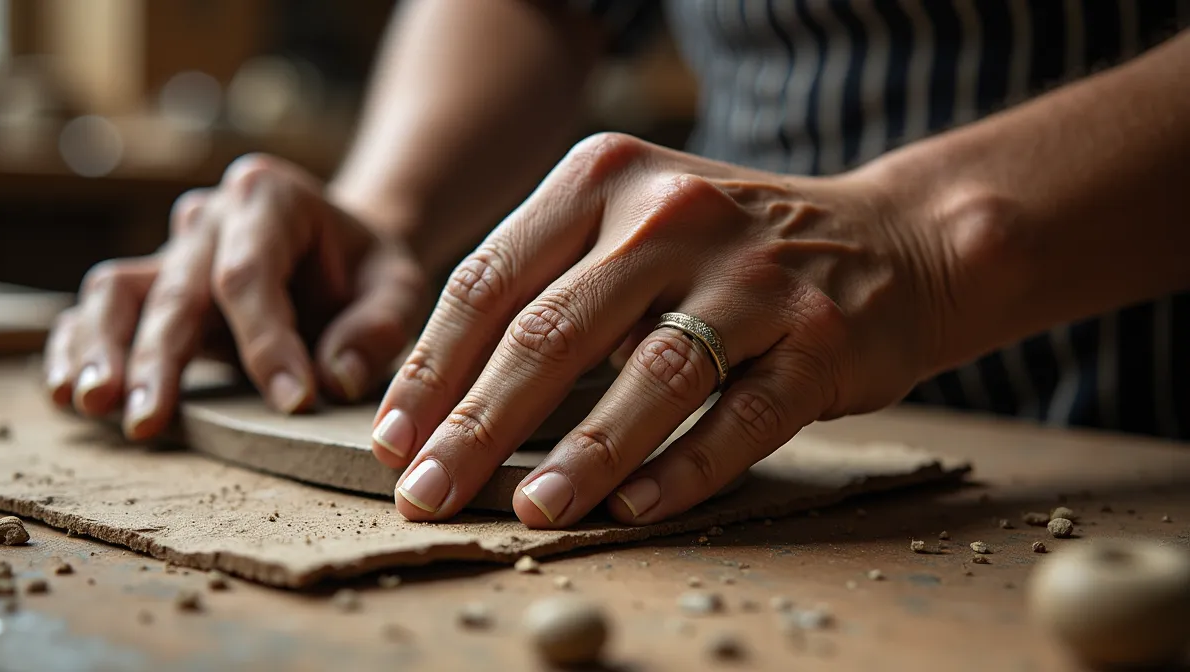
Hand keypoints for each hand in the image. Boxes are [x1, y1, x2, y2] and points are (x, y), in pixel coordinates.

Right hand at [45, 154, 428, 438]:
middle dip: (159, 357)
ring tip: (93, 404)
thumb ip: (377, 327)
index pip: (252, 272)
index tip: (292, 402)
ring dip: (101, 350)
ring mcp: (170, 250)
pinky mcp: (148, 286)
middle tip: (148, 420)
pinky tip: (67, 392)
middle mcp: (208, 217)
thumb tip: (336, 379)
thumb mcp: (398, 285)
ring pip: (116, 292)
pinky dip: (78, 348)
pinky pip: (98, 312)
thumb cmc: (366, 270)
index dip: (266, 340)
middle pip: (175, 287)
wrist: (338, 250)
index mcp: (270, 197)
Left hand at [371, 133, 952, 527]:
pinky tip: (634, 510)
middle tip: (428, 492)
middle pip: (552, 331)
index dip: (433, 369)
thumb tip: (443, 400)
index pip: (490, 279)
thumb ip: (546, 283)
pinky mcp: (819, 338)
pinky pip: (741, 415)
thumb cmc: (726, 248)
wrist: (889, 237)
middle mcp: (672, 214)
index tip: (394, 439)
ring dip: (582, 455)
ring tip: (530, 511)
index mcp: (604, 178)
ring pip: (650, 375)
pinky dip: (685, 469)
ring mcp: (752, 276)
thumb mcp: (629, 221)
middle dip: (478, 425)